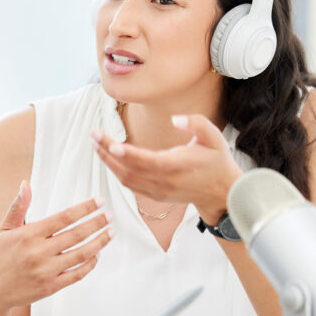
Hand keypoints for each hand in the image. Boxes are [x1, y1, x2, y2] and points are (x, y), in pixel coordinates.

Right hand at [0, 181, 112, 315]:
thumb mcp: (3, 230)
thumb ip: (17, 207)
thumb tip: (25, 184)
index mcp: (28, 235)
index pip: (64, 217)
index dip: (84, 208)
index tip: (99, 201)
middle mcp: (38, 253)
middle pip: (76, 234)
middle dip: (96, 223)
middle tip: (109, 216)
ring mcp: (45, 271)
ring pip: (81, 254)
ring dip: (99, 242)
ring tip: (110, 233)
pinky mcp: (50, 287)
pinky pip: (77, 275)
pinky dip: (90, 264)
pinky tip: (96, 255)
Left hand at [90, 114, 243, 223]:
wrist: (221, 193)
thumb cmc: (216, 161)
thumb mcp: (214, 137)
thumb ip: (196, 123)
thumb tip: (175, 119)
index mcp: (180, 166)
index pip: (149, 161)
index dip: (128, 154)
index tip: (110, 143)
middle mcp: (166, 181)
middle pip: (130, 169)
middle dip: (108, 152)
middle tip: (94, 135)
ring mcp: (159, 191)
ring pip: (126, 179)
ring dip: (108, 162)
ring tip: (96, 144)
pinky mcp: (155, 196)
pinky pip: (130, 185)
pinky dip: (116, 171)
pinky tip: (108, 157)